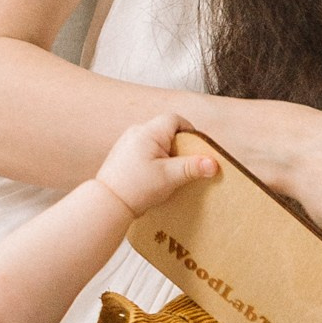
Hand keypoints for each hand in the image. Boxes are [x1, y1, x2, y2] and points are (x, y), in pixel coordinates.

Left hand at [93, 114, 219, 215]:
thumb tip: (213, 163)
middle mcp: (136, 132)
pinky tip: (154, 177)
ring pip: (155, 141)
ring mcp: (127, 142)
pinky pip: (144, 150)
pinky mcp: (122, 154)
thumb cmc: (136, 188)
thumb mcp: (170, 177)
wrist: (107, 203)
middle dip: (178, 146)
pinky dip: (153, 159)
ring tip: (168, 173)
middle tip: (183, 164)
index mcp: (148, 132)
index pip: (175, 119)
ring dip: (166, 154)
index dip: (189, 131)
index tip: (196, 148)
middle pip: (166, 130)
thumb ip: (192, 167)